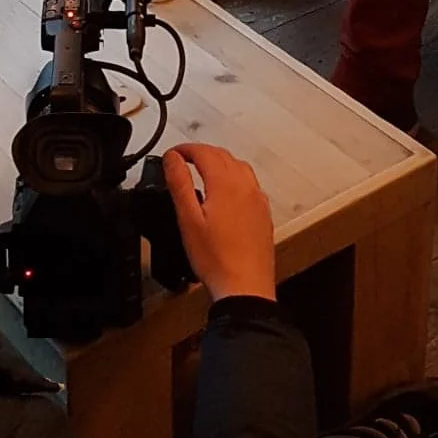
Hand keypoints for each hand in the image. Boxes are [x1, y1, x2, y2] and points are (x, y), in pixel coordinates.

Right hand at [163, 143, 275, 302]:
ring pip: (239, 167)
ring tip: (203, 171)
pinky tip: (226, 193)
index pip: (204, 152)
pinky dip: (234, 178)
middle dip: (202, 153)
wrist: (245, 287)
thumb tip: (173, 158)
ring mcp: (258, 200)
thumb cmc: (216, 260)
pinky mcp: (264, 214)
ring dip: (220, 162)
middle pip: (223, 155)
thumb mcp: (188, 219)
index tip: (173, 154)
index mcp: (226, 184)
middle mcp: (246, 187)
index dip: (185, 149)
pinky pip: (250, 184)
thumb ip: (179, 183)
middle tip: (184, 160)